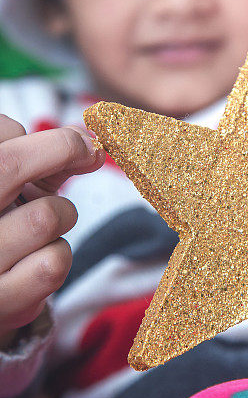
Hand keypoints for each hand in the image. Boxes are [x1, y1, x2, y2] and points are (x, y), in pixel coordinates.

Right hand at [0, 115, 105, 345]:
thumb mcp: (8, 188)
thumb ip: (41, 160)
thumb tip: (89, 135)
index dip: (35, 134)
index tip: (68, 140)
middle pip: (10, 163)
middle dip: (63, 148)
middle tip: (90, 151)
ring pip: (47, 216)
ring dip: (62, 214)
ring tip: (42, 225)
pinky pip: (55, 263)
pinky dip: (58, 255)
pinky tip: (37, 259)